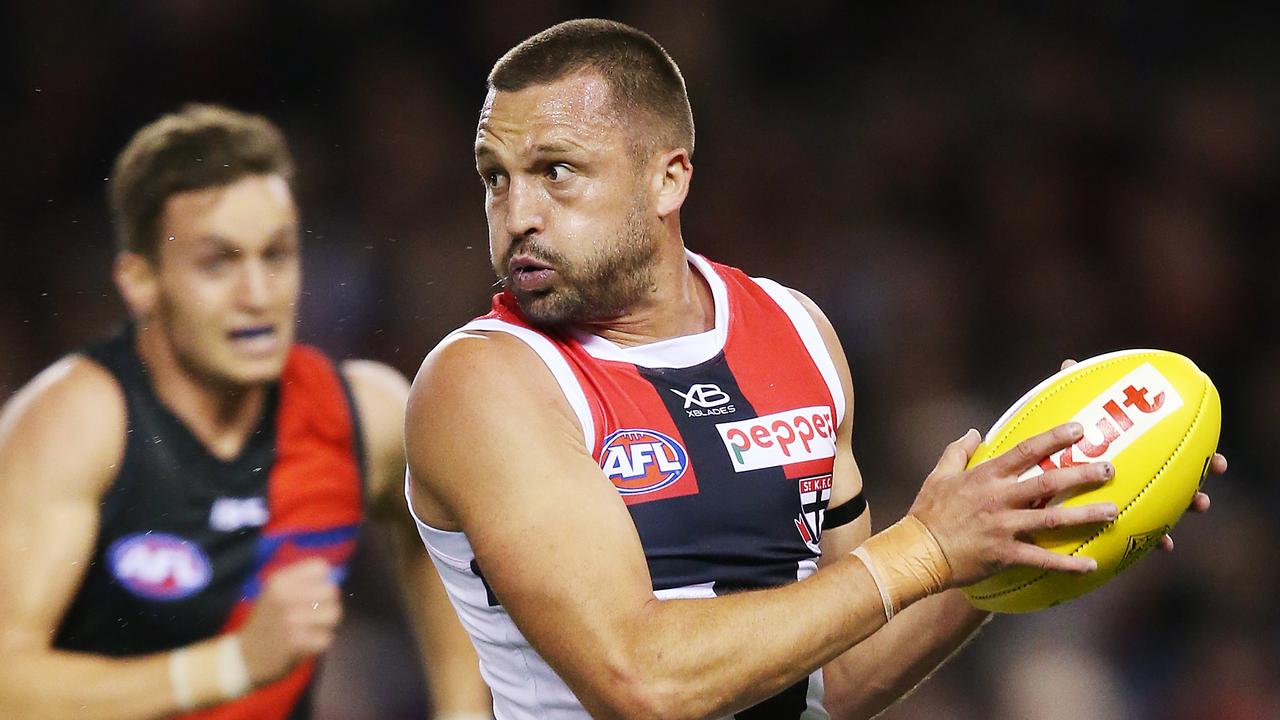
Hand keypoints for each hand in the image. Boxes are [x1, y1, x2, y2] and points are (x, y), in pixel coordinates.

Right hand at [236, 558, 342, 684]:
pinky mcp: (296, 642)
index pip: (320, 568)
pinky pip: (326, 638)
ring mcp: (291, 619)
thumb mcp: (274, 594)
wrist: (242, 657)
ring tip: (312, 629)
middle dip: (328, 603)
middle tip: (315, 614)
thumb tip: (336, 578)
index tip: (314, 593)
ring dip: (326, 625)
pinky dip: (318, 643)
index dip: (322, 581)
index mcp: (280, 581)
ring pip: (333, 614)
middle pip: (331, 591)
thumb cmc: (265, 622)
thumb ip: (302, 584)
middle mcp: (285, 596)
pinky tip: (305, 644)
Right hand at [908, 423, 1117, 586]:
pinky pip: (1042, 559)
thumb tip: (972, 432)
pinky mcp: (1005, 554)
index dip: (1053, 438)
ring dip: (1085, 516)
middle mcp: (999, 499)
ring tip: (1113, 512)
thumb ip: (957, 451)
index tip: (1079, 429)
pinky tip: (1091, 564)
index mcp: (985, 476)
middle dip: (1081, 474)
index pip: (1025, 451)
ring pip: (1053, 520)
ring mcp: (1004, 527)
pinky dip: (1067, 564)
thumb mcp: (938, 475)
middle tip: (1109, 469)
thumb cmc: (926, 513)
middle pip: (1048, 483)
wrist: (917, 552)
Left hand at [1058, 358, 1226, 551]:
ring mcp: (1125, 496)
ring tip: (1196, 507)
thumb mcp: (1055, 420)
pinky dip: (1153, 539)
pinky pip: (1138, 533)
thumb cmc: (1048, 448)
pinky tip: (1163, 544)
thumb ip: (1066, 393)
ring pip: (1162, 504)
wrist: (1031, 480)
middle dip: (1196, 479)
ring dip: (1182, 507)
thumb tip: (1069, 365)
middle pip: (1174, 475)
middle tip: (1209, 480)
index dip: (1198, 451)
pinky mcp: (1111, 521)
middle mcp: (1131, 471)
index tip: (1216, 459)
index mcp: (1128, 448)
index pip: (1167, 446)